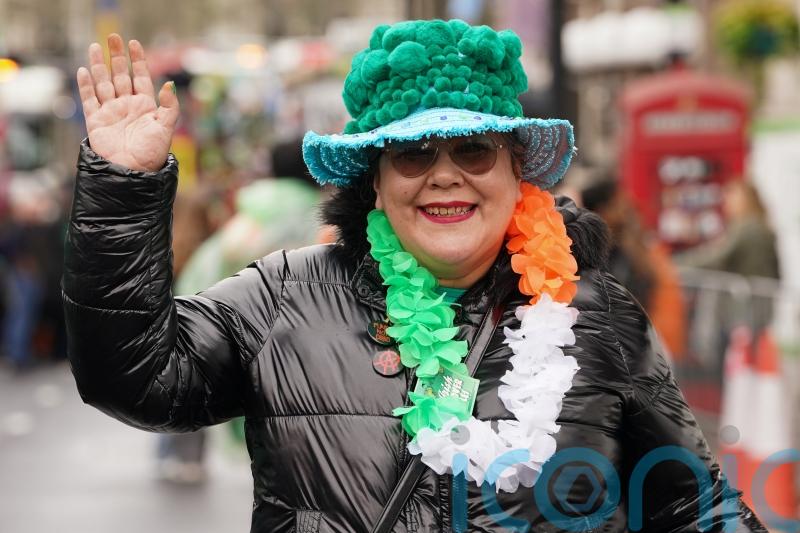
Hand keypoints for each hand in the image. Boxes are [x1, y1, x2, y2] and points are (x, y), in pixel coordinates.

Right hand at [77, 34, 178, 171]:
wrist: (133, 172)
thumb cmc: (152, 153)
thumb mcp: (166, 128)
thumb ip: (169, 107)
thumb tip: (169, 84)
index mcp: (145, 106)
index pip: (141, 77)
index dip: (138, 60)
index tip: (134, 43)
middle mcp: (127, 106)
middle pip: (121, 75)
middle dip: (117, 56)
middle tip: (112, 37)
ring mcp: (111, 112)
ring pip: (103, 83)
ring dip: (99, 65)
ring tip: (95, 47)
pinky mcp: (96, 121)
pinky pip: (90, 99)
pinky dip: (86, 85)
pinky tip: (84, 70)